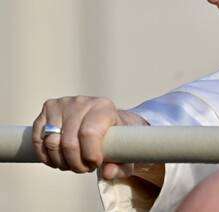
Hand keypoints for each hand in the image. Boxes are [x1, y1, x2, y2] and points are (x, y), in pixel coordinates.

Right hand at [32, 96, 147, 177]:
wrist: (103, 119)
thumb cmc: (115, 137)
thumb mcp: (123, 150)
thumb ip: (121, 165)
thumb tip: (108, 173)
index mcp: (104, 107)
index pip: (89, 134)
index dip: (89, 155)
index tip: (95, 164)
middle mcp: (82, 102)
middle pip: (69, 141)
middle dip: (75, 163)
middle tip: (83, 169)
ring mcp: (63, 104)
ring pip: (51, 142)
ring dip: (60, 162)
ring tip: (72, 165)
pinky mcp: (48, 109)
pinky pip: (39, 139)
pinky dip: (46, 156)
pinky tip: (57, 161)